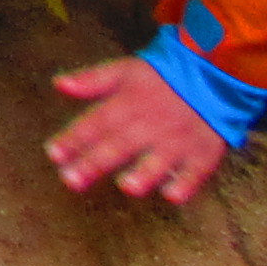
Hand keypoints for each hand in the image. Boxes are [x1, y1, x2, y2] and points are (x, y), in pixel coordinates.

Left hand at [48, 56, 231, 204]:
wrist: (213, 73)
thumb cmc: (161, 76)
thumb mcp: (124, 70)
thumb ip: (92, 80)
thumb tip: (59, 84)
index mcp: (130, 102)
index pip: (96, 122)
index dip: (74, 138)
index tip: (53, 153)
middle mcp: (152, 122)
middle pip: (120, 144)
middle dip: (95, 162)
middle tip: (71, 180)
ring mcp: (179, 138)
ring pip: (160, 158)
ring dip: (144, 173)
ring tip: (127, 186)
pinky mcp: (205, 151)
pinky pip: (196, 170)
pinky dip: (185, 183)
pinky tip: (172, 195)